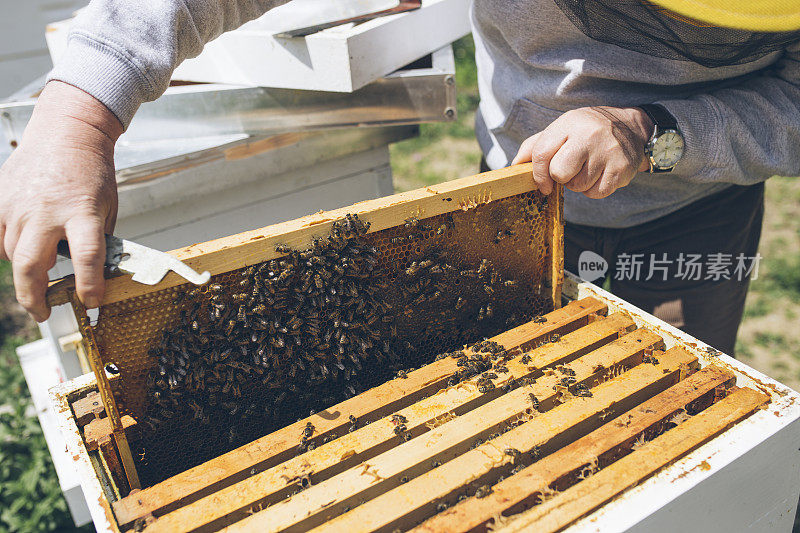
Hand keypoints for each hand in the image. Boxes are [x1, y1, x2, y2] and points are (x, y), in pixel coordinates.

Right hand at [0, 81, 121, 321]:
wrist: (67, 133)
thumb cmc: (92, 171)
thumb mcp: (108, 205)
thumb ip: (97, 237)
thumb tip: (93, 272)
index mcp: (82, 212)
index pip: (87, 257)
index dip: (89, 285)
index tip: (92, 303)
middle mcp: (47, 211)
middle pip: (30, 265)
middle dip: (34, 297)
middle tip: (43, 313)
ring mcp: (18, 206)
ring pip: (10, 254)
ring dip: (24, 272)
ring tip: (38, 277)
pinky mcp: (0, 199)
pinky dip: (4, 249)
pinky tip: (18, 251)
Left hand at [511, 106, 653, 197]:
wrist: (631, 127)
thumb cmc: (587, 131)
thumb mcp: (562, 128)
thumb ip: (536, 145)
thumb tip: (514, 166)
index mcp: (568, 123)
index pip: (541, 153)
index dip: (538, 174)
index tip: (542, 184)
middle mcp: (588, 136)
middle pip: (559, 173)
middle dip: (561, 177)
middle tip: (572, 168)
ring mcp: (607, 153)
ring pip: (577, 186)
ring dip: (579, 184)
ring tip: (589, 167)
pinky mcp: (621, 170)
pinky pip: (596, 193)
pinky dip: (594, 190)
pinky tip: (600, 174)